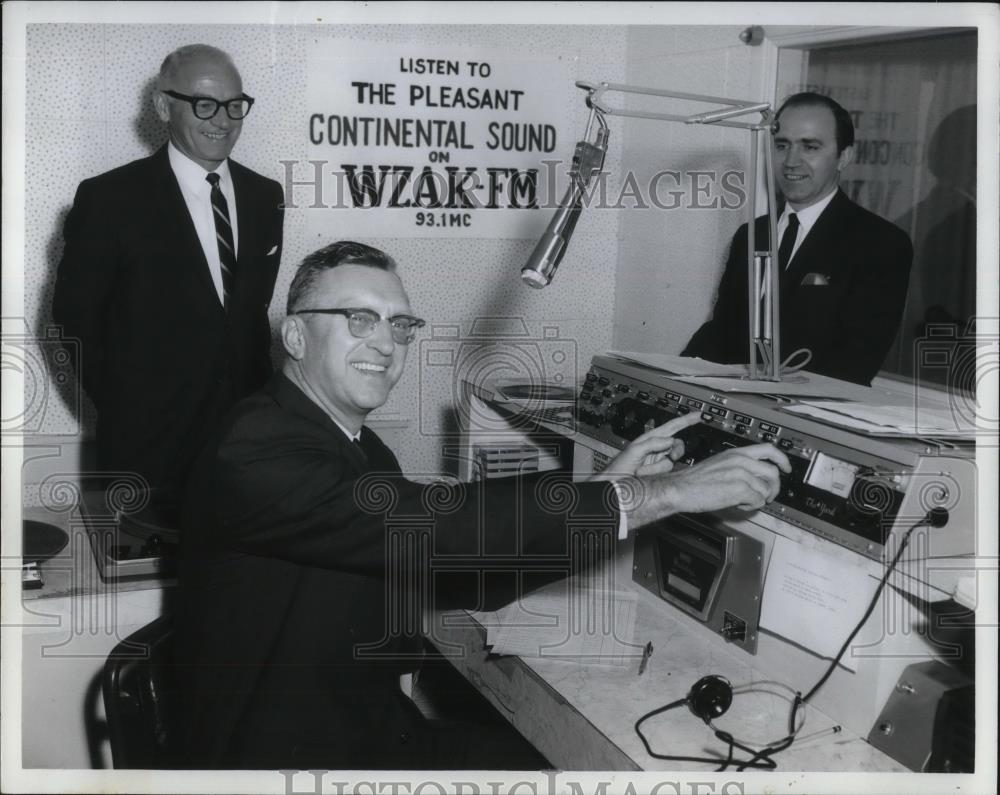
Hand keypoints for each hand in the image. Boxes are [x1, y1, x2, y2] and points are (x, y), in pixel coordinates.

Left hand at [590, 413, 700, 479]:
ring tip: (641, 470)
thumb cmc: (618, 467)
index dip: (686, 420)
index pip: (672, 426)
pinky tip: (644, 474)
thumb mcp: (634, 451)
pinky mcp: (659, 473)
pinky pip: (666, 471)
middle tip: (670, 456)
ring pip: (671, 461)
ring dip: (656, 467)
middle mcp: (656, 448)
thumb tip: (670, 441)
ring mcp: (658, 461)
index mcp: (650, 438)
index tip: (699, 415)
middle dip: (674, 451)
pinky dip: (656, 473)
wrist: (615, 486)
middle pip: (677, 445)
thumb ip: (652, 443)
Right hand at [625, 443, 791, 527]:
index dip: (782, 459)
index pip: (768, 449)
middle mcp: (741, 460)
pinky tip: (738, 504)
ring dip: (758, 498)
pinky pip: (757, 500)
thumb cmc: (694, 480)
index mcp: (735, 452)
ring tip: (743, 500)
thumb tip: (753, 479)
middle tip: (768, 495)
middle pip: (773, 472)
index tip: (786, 468)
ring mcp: (741, 474)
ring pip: (765, 489)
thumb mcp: (718, 464)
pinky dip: (750, 506)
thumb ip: (738, 467)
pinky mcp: (740, 488)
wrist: (681, 488)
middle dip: (774, 487)